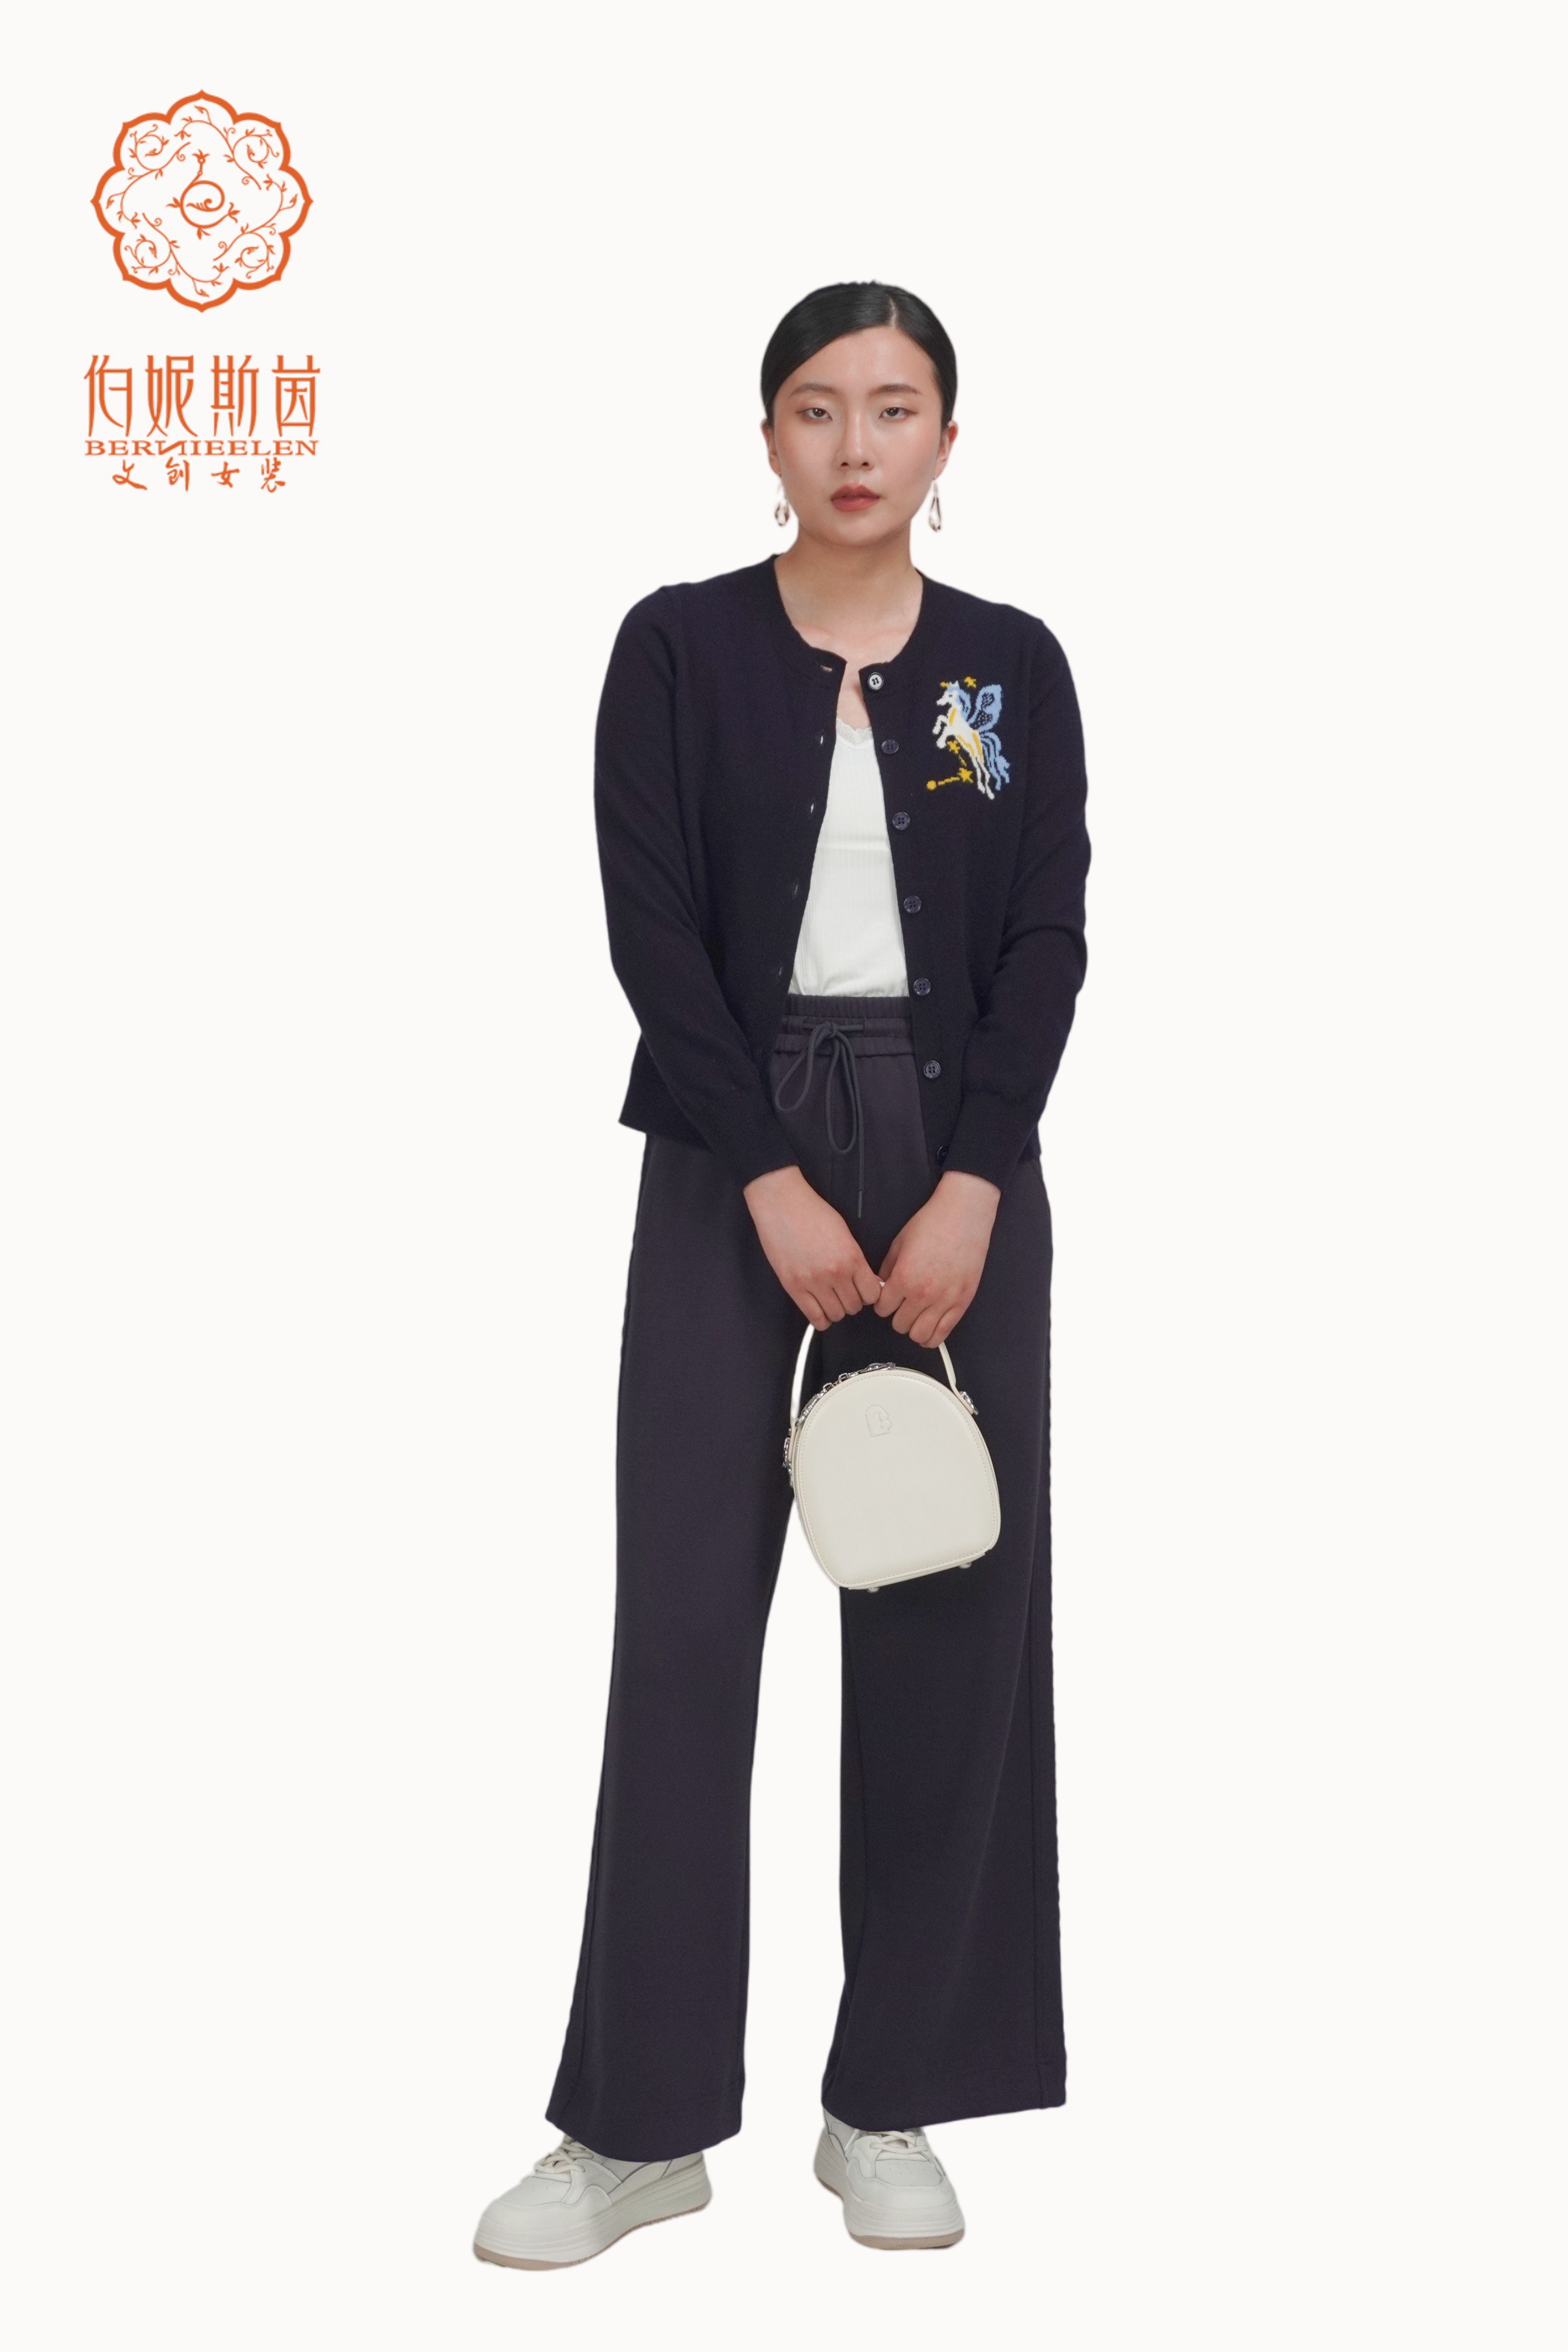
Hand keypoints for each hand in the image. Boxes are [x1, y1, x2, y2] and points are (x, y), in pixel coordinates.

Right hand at [742, 1164, 883, 1331]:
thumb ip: (856, 1259)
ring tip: (831, 1298)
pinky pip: (814, 1317)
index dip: (869, 1294)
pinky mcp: (793, 1287)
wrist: (782, 1203)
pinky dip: (821, 1318)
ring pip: (836, 1315)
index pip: (872, 1294)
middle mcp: (835, 1273)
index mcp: (852, 1257)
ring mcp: (813, 1282)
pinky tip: (820, 1308)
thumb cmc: (813, 1212)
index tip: (863, 1290)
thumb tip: (865, 1281)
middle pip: (855, 1307)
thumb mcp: (845, 1233)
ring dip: (837, 1309)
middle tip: (845, 1292)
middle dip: (853, 1301)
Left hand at [874, 1170, 1001, 1347]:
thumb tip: (882, 1288)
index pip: (882, 1309)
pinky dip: (932, 1336)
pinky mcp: (962, 1302)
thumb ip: (888, 1270)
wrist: (964, 1214)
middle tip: (901, 1305)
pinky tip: (928, 1327)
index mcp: (903, 1277)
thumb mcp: (899, 1243)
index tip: (887, 1298)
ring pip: (920, 1335)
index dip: (882, 1304)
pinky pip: (943, 1333)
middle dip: (896, 1316)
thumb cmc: (932, 1224)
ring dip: (914, 1328)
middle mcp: (923, 1293)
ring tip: (915, 1316)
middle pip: (899, 1325)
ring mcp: (945, 1300)